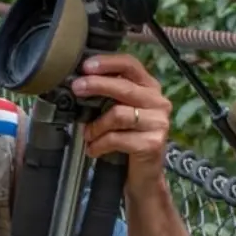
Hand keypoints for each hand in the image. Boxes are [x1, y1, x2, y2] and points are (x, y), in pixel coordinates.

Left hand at [70, 53, 171, 180]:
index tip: (86, 66)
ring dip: (95, 126)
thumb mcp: (116, 110)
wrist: (142, 173)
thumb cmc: (125, 137)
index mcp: (148, 87)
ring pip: (118, 114)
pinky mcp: (153, 143)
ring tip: (87, 134)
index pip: (131, 65)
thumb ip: (105, 95)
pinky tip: (93, 149)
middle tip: (76, 88)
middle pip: (124, 87)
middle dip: (96, 85)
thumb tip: (76, 83)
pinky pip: (117, 138)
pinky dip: (99, 144)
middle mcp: (158, 101)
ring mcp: (159, 122)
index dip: (108, 62)